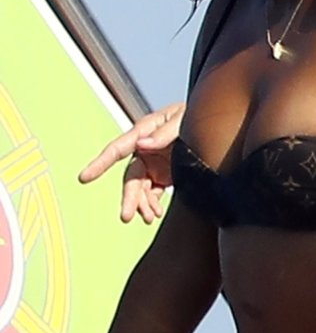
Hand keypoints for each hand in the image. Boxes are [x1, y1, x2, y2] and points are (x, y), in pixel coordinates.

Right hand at [78, 103, 185, 223]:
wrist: (214, 125)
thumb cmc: (195, 115)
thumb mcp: (183, 119)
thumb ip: (165, 132)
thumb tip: (142, 144)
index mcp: (145, 131)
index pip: (117, 149)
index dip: (100, 163)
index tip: (84, 178)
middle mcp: (145, 149)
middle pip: (131, 177)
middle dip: (129, 197)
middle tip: (126, 216)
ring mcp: (154, 163)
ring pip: (140, 189)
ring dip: (142, 204)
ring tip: (150, 218)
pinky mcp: (164, 174)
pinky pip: (152, 193)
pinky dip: (151, 204)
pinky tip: (155, 213)